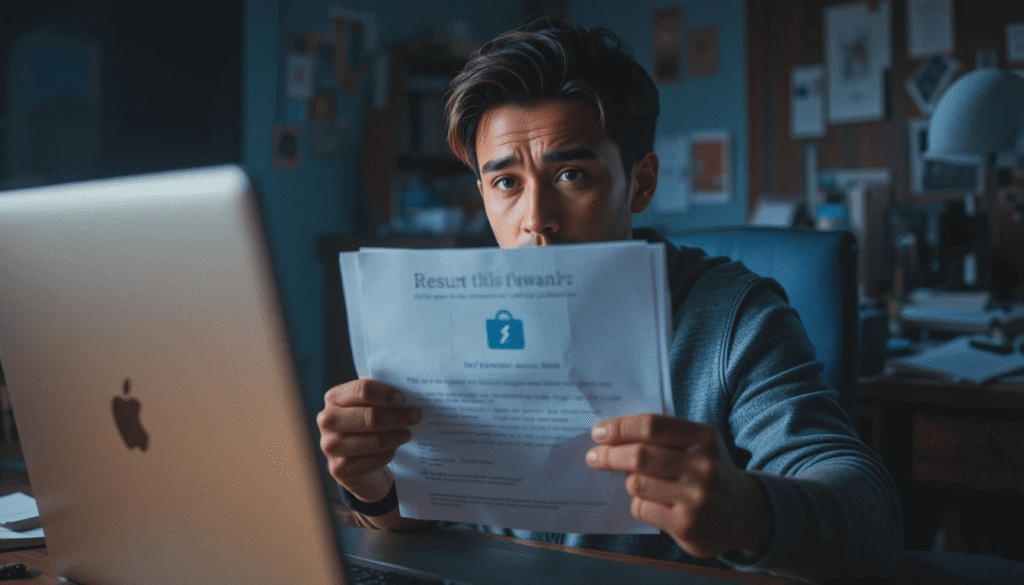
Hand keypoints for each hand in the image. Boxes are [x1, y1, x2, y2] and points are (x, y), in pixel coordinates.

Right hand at [316, 379, 421, 502]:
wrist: (356, 462)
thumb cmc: (366, 427)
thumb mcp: (370, 407)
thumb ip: (382, 399)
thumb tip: (411, 395)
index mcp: (334, 398)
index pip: (363, 390)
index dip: (386, 395)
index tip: (403, 400)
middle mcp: (327, 420)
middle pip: (370, 416)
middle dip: (398, 416)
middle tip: (416, 416)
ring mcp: (330, 446)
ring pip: (374, 440)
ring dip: (396, 436)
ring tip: (407, 434)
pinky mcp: (339, 469)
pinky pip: (373, 460)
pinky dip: (388, 454)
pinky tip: (392, 450)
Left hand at [586, 414, 769, 557]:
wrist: (744, 514)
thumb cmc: (708, 472)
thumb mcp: (699, 445)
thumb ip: (664, 437)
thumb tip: (612, 434)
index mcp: (704, 438)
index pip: (652, 426)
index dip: (620, 427)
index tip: (599, 432)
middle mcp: (703, 466)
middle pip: (640, 455)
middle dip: (610, 455)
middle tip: (594, 456)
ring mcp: (695, 498)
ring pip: (637, 483)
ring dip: (628, 481)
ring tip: (634, 480)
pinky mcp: (686, 525)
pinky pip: (642, 508)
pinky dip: (639, 503)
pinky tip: (652, 502)